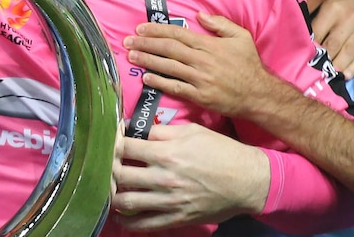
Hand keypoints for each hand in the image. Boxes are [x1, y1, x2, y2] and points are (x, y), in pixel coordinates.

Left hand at [112, 124, 268, 230]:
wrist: (248, 180)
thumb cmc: (220, 151)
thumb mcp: (190, 131)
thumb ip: (160, 130)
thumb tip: (134, 128)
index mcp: (165, 153)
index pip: (124, 148)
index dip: (111, 143)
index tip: (108, 142)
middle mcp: (164, 178)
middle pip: (120, 175)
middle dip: (108, 169)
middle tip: (105, 166)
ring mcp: (169, 201)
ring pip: (127, 201)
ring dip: (113, 195)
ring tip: (109, 189)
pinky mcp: (177, 218)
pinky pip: (146, 224)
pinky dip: (128, 221)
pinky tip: (120, 215)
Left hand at [123, 12, 274, 117]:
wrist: (259, 95)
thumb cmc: (249, 65)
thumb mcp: (241, 37)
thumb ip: (220, 24)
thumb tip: (199, 14)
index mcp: (210, 45)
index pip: (177, 34)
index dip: (156, 30)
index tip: (140, 28)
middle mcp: (202, 61)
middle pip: (168, 49)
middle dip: (145, 44)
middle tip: (128, 41)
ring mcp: (200, 79)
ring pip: (168, 67)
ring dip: (147, 61)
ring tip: (131, 56)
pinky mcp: (200, 96)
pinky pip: (175, 88)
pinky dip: (159, 82)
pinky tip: (146, 78)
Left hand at [311, 0, 353, 78]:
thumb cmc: (345, 2)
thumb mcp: (329, 4)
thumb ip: (318, 20)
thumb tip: (305, 40)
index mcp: (332, 10)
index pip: (317, 32)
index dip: (310, 47)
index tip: (301, 59)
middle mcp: (347, 20)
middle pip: (333, 44)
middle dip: (324, 60)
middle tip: (314, 73)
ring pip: (349, 52)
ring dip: (339, 66)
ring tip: (330, 76)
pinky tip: (347, 75)